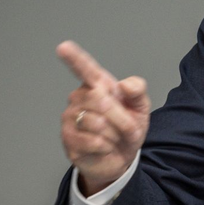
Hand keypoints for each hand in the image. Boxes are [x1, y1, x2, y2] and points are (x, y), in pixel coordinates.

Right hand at [57, 40, 150, 195]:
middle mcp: (79, 98)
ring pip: (97, 123)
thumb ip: (138, 91)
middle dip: (122, 119)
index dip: (74, 58)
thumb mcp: (140, 108)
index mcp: (96, 86)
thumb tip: (125, 85)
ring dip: (115, 135)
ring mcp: (70, 118)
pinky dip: (107, 147)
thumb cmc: (127, 128)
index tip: (63, 47)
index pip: (84, 68)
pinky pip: (93, 141)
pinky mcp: (68, 139)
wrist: (121, 157)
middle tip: (129, 129)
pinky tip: (104, 147)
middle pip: (102, 102)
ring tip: (114, 138)